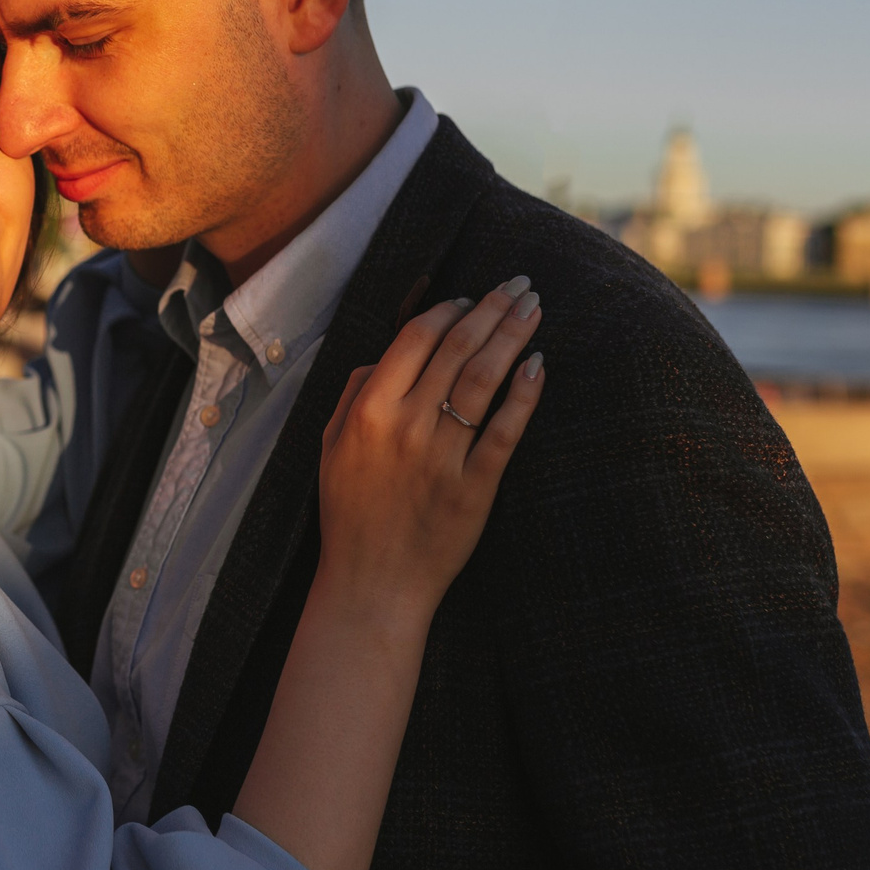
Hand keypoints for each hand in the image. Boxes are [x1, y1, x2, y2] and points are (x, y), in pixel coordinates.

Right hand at [317, 277, 544, 614]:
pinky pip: (506, 432)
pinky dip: (525, 394)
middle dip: (493, 308)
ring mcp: (443, 457)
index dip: (449, 309)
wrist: (372, 585)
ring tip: (534, 309)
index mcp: (369, 411)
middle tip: (519, 284)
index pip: (416, 338)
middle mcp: (407, 426)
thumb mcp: (330, 447)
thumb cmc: (349, 515)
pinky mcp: (476, 488)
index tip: (471, 298)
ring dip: (514, 337)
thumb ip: (355, 394)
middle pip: (459, 349)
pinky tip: (539, 366)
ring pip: (486, 380)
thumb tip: (387, 355)